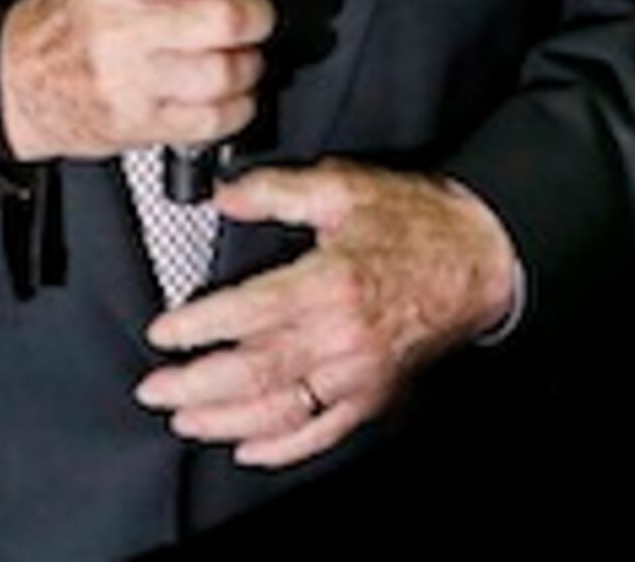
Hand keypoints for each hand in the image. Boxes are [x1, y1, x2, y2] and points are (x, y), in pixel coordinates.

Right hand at [0, 0, 270, 164]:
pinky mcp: (140, 126)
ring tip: (240, 57)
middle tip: (255, 15)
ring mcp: (131, 83)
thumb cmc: (61, 27)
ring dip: (248, 64)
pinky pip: (213, 120)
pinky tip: (230, 95)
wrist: (16, 84)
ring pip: (225, 72)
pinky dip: (237, 107)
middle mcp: (121, 30)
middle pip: (222, 19)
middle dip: (256, 15)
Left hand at [137, 163, 517, 466]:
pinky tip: (250, 448)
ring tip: (186, 420)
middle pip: (252, 373)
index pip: (245, 314)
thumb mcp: (345, 186)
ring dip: (224, 421)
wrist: (481, 258)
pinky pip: (323, 432)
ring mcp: (357, 373)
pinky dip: (282, 448)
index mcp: (328, 283)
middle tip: (154, 389)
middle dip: (193, 387)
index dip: (196, 327)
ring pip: (279, 410)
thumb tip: (224, 197)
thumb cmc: (417, 223)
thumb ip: (278, 190)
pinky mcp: (374, 394)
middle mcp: (340, 337)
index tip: (162, 333)